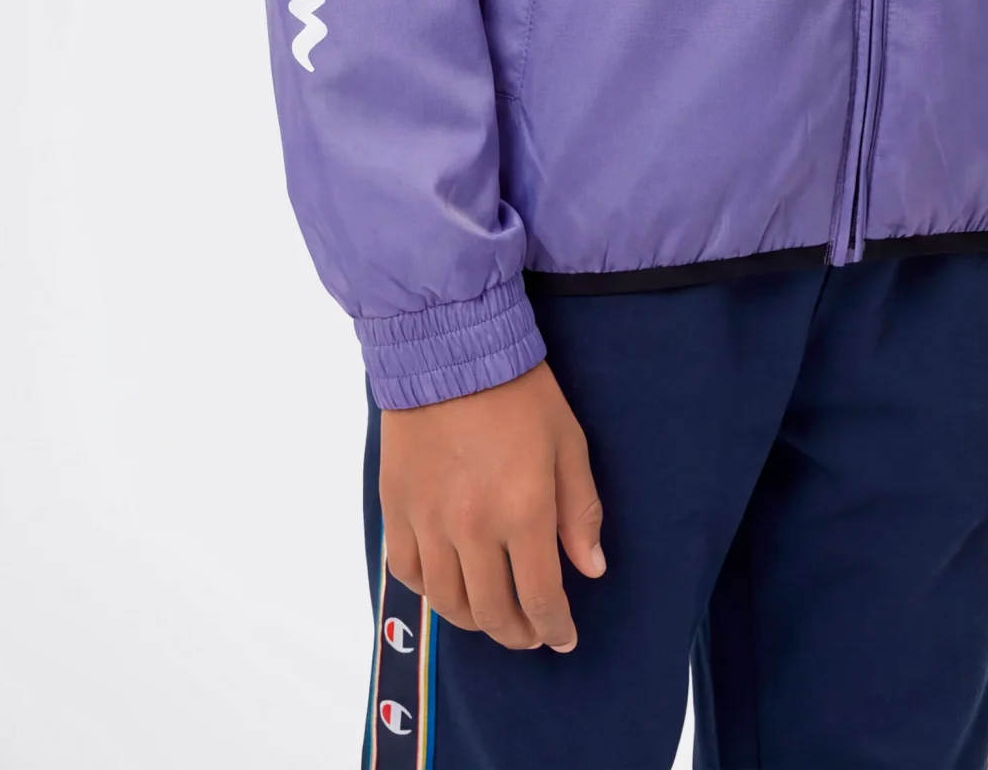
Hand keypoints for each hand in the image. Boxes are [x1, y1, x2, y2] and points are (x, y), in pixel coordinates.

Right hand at [380, 359, 605, 649]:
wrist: (448, 349)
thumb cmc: (519, 390)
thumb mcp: (568, 442)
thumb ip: (580, 510)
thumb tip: (591, 569)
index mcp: (523, 511)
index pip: (540, 597)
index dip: (554, 627)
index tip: (563, 638)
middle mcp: (473, 528)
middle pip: (493, 612)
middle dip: (518, 633)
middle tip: (532, 633)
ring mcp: (428, 522)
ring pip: (448, 602)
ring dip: (475, 620)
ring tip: (493, 615)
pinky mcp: (396, 509)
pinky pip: (408, 572)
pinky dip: (429, 590)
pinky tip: (448, 585)